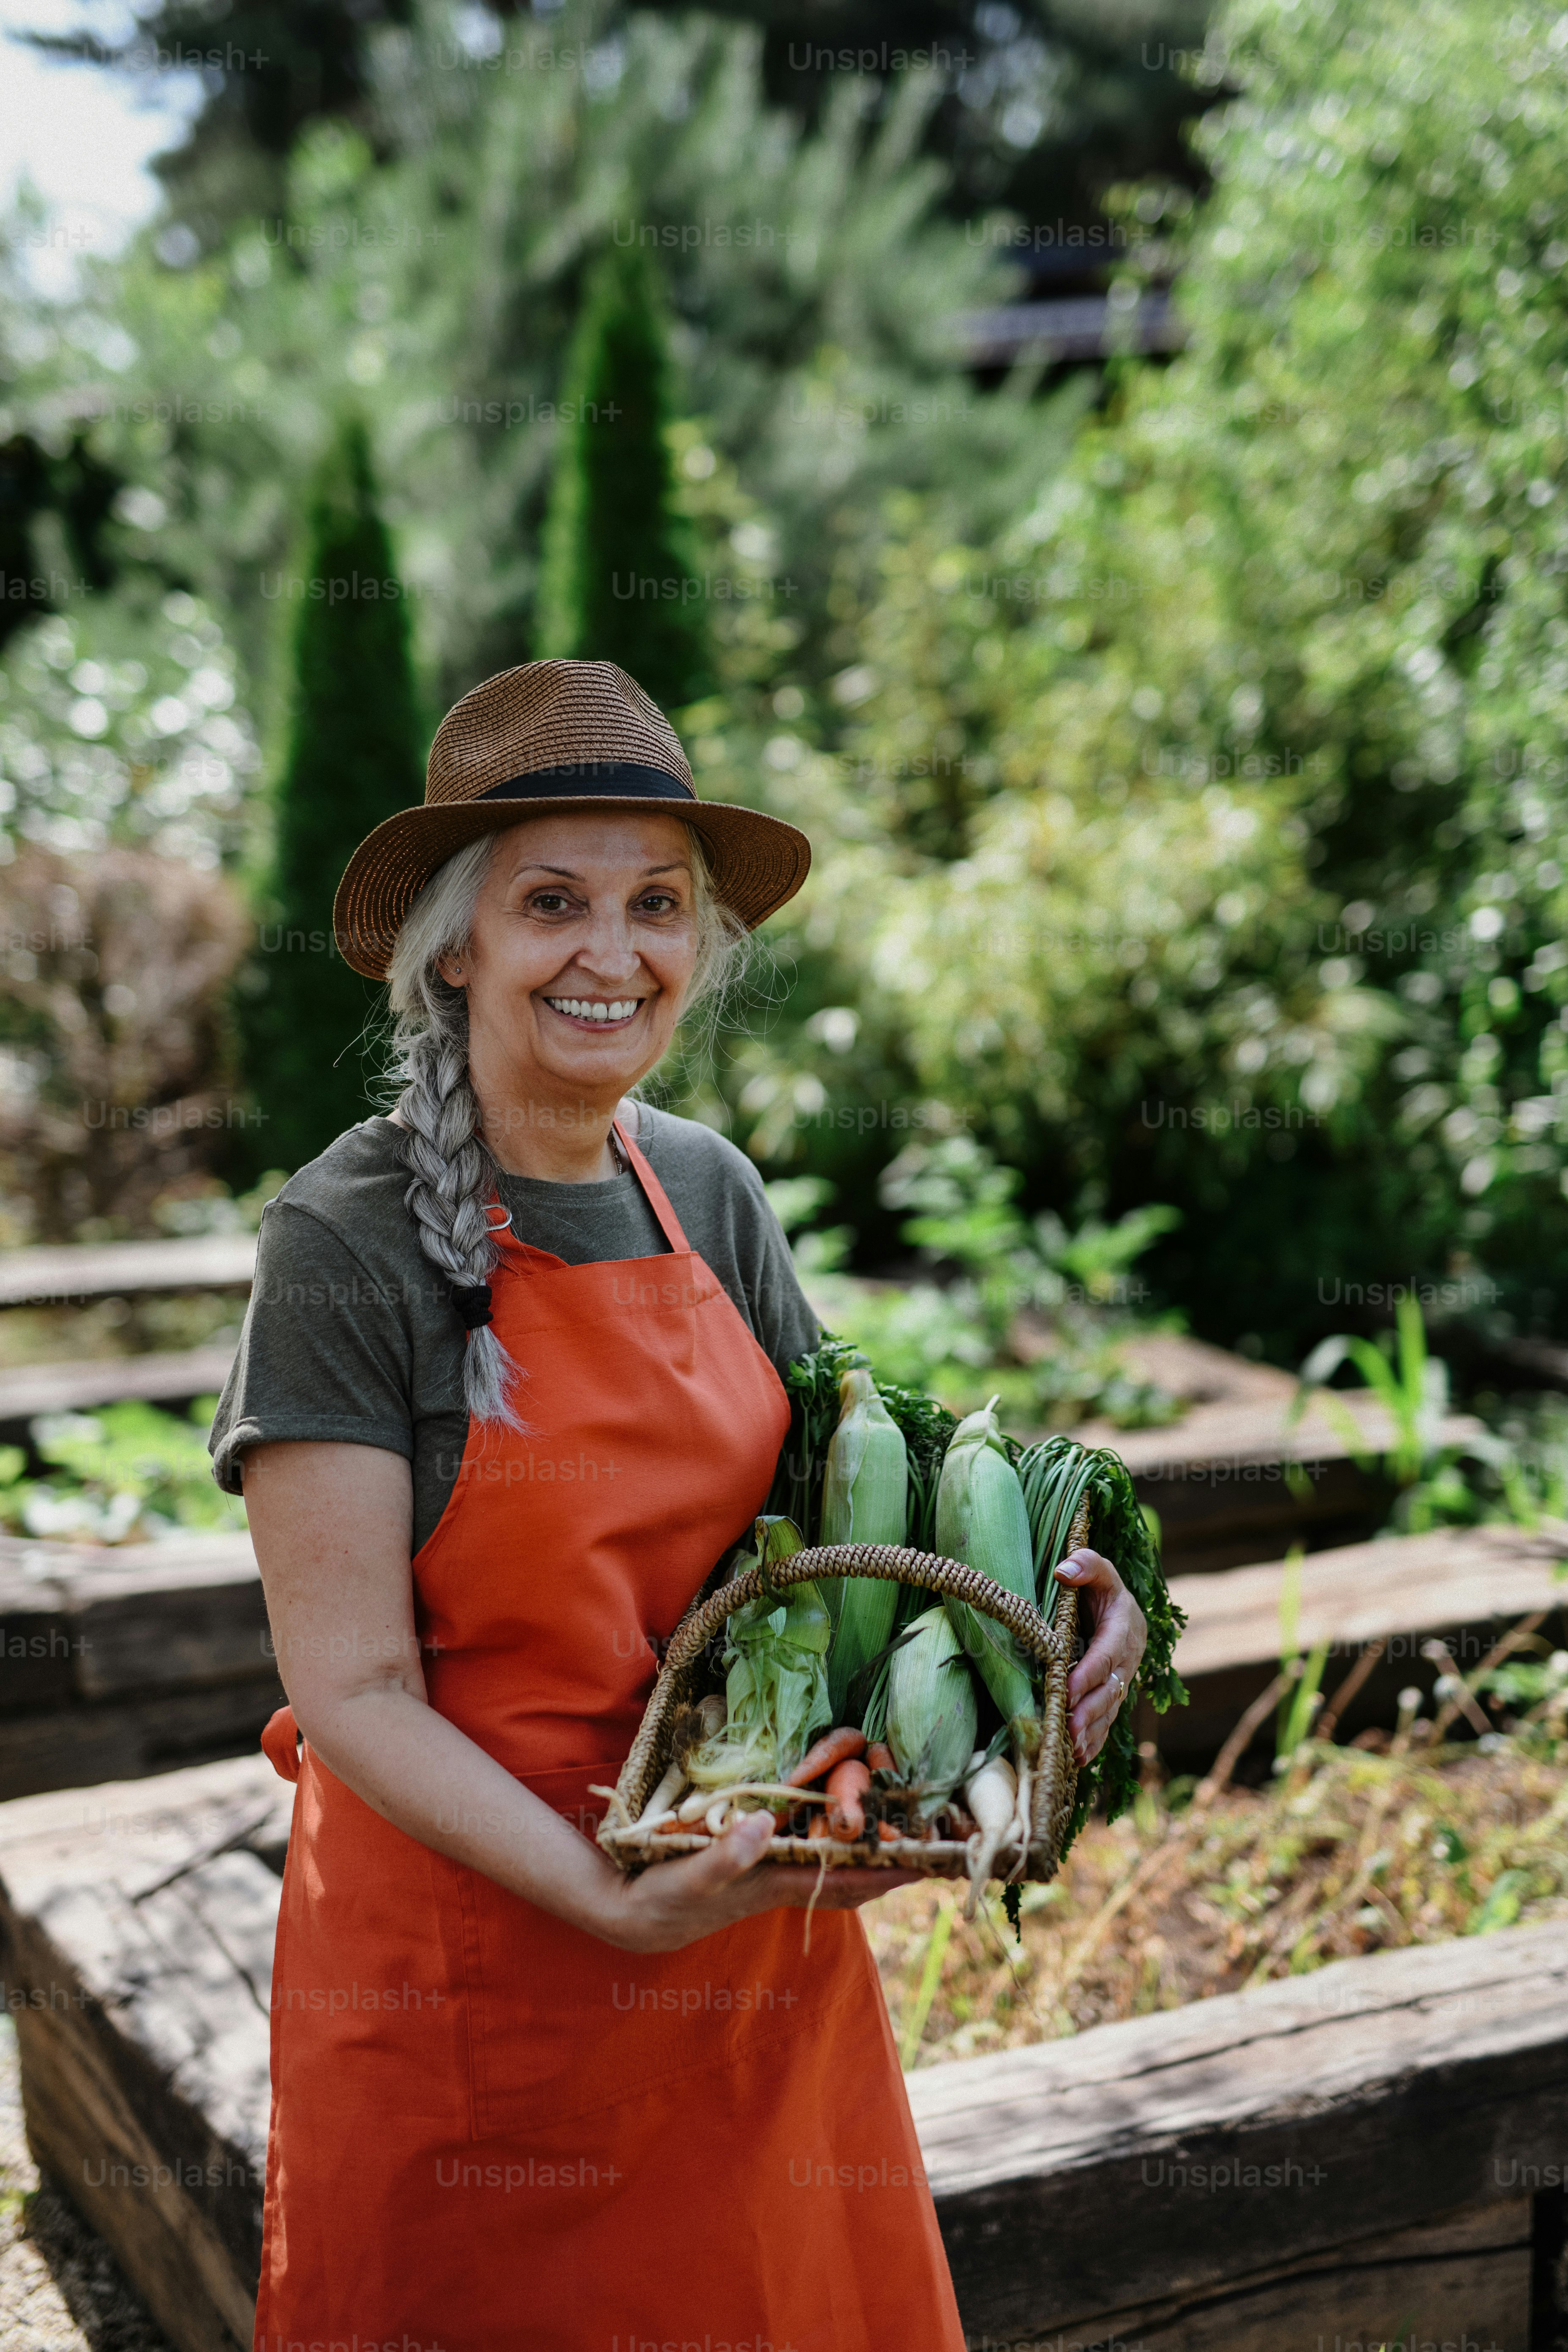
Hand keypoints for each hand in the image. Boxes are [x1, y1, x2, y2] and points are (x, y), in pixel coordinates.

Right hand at [591, 1812, 923, 1953]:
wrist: (629, 1915)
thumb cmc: (660, 1897)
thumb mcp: (690, 1876)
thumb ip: (726, 1855)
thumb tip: (768, 1827)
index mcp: (774, 1883)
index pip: (845, 1879)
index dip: (888, 1870)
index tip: (931, 1860)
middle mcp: (780, 1882)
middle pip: (849, 1877)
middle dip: (890, 1864)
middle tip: (933, 1846)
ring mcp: (767, 1877)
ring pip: (830, 1868)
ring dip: (865, 1855)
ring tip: (900, 1836)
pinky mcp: (751, 1868)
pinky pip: (805, 1857)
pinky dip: (829, 1845)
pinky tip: (835, 1830)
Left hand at [1057, 1548, 1146, 1767]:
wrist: (1119, 1605)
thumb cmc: (1101, 1586)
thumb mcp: (1098, 1569)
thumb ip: (1085, 1564)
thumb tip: (1064, 1570)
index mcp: (1124, 1629)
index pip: (1106, 1655)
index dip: (1088, 1674)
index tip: (1066, 1690)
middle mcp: (1127, 1659)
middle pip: (1109, 1690)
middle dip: (1089, 1711)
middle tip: (1068, 1730)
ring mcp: (1123, 1680)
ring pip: (1109, 1710)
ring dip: (1092, 1732)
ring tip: (1073, 1751)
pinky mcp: (1114, 1694)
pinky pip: (1107, 1720)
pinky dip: (1095, 1740)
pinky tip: (1079, 1759)